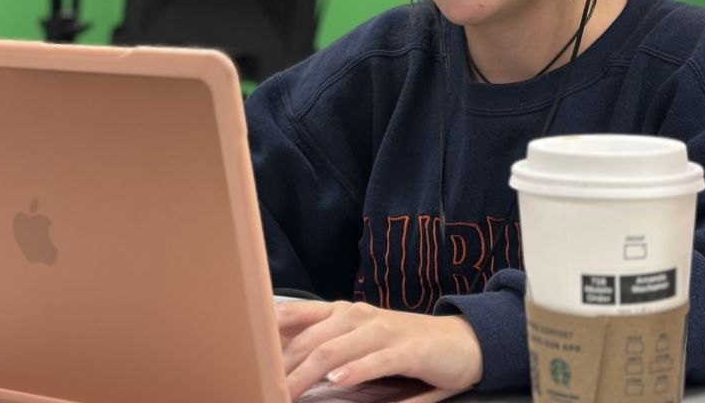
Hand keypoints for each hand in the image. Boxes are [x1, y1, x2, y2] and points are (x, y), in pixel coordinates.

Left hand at [276, 300, 482, 398]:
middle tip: (260, 387)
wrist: (461, 342)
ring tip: (285, 391)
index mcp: (340, 313)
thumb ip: (325, 345)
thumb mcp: (359, 340)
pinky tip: (337, 382)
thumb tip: (281, 362)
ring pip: (334, 350)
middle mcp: (357, 316)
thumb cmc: (402, 346)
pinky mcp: (408, 350)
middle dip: (280, 368)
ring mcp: (382, 331)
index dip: (265, 335)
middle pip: (307, 341)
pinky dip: (354, 371)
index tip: (244, 356)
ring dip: (306, 373)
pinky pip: (375, 360)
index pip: (293, 317)